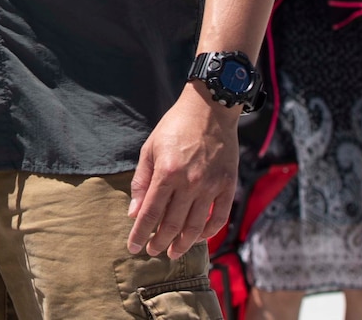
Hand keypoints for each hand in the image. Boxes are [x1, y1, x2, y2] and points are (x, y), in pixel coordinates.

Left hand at [127, 87, 238, 257]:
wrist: (210, 108)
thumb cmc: (175, 126)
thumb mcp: (150, 148)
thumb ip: (141, 181)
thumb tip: (134, 212)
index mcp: (167, 172)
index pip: (150, 213)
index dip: (140, 233)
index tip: (133, 248)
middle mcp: (190, 182)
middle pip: (172, 224)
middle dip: (159, 243)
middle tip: (152, 252)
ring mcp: (211, 185)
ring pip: (195, 227)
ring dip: (182, 244)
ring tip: (172, 252)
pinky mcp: (228, 185)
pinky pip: (219, 217)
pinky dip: (208, 232)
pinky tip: (198, 238)